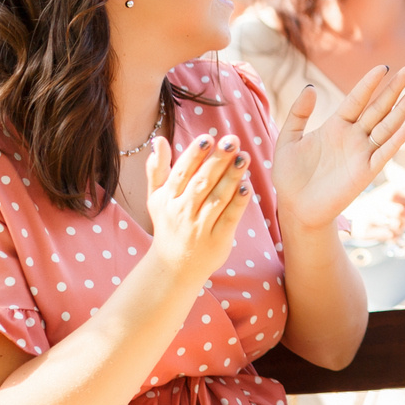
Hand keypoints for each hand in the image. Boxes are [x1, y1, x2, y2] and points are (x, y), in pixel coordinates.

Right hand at [144, 133, 252, 279]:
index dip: (194, 155)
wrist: (174, 266)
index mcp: (168, 197)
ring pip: (218, 198)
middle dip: (217, 160)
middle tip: (232, 140)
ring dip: (232, 177)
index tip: (207, 137)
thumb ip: (157, 168)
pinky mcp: (217, 240)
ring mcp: (200, 227)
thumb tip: (158, 139)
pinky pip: (229, 218)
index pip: (182, 172)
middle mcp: (182, 211)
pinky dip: (238, 203)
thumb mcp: (157, 197)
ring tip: (245, 157)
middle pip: (202, 182)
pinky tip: (248, 187)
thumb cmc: (168, 222)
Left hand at [273, 65, 404, 228]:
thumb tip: (311, 88)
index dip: (370, 83)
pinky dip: (396, 141)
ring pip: (387, 126)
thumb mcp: (288, 139)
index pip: (357, 99)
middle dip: (394, 89)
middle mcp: (353, 136)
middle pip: (378, 108)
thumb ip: (299, 113)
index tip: (383, 67)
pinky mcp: (366, 172)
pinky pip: (384, 154)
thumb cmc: (291, 175)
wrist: (296, 207)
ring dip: (402, 109)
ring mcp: (362, 153)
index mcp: (336, 126)